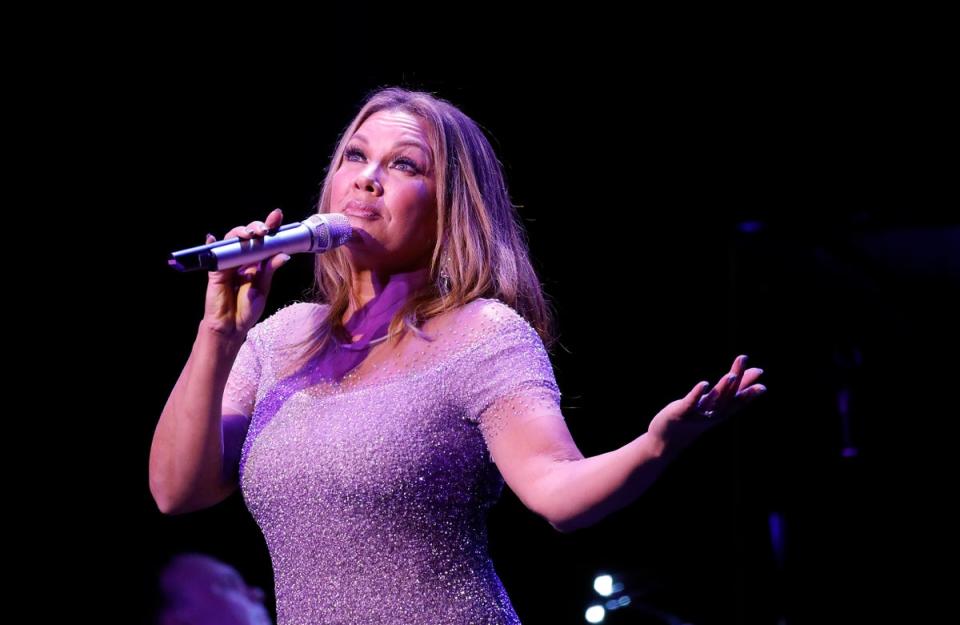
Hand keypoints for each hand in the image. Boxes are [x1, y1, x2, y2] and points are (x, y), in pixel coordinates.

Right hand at [201, 208, 289, 338]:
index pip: (264, 240)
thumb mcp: (263, 289)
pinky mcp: (216, 270)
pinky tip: (212, 238)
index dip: (270, 226)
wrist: (232, 327)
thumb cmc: (247, 309)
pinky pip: (213, 254)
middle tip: (264, 230)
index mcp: (257, 262)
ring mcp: (228, 262)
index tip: (277, 215)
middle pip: (248, 235)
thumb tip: (283, 255)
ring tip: (250, 235)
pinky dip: (211, 244)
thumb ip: (269, 270)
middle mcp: (243, 258)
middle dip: (257, 227)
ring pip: (232, 240)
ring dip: (239, 233)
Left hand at [647, 354, 766, 456]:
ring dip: (723, 388)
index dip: (750, 392)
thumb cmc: (695, 418)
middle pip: (728, 395)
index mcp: (722, 412)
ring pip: (713, 400)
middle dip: (738, 378)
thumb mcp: (716, 404)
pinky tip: (704, 384)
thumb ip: (735, 390)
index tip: (763, 383)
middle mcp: (713, 414)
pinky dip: (698, 393)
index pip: (739, 401)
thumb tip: (758, 373)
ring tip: (731, 375)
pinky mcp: (681, 411)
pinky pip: (691, 402)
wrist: (668, 439)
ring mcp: (698, 413)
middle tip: (743, 359)